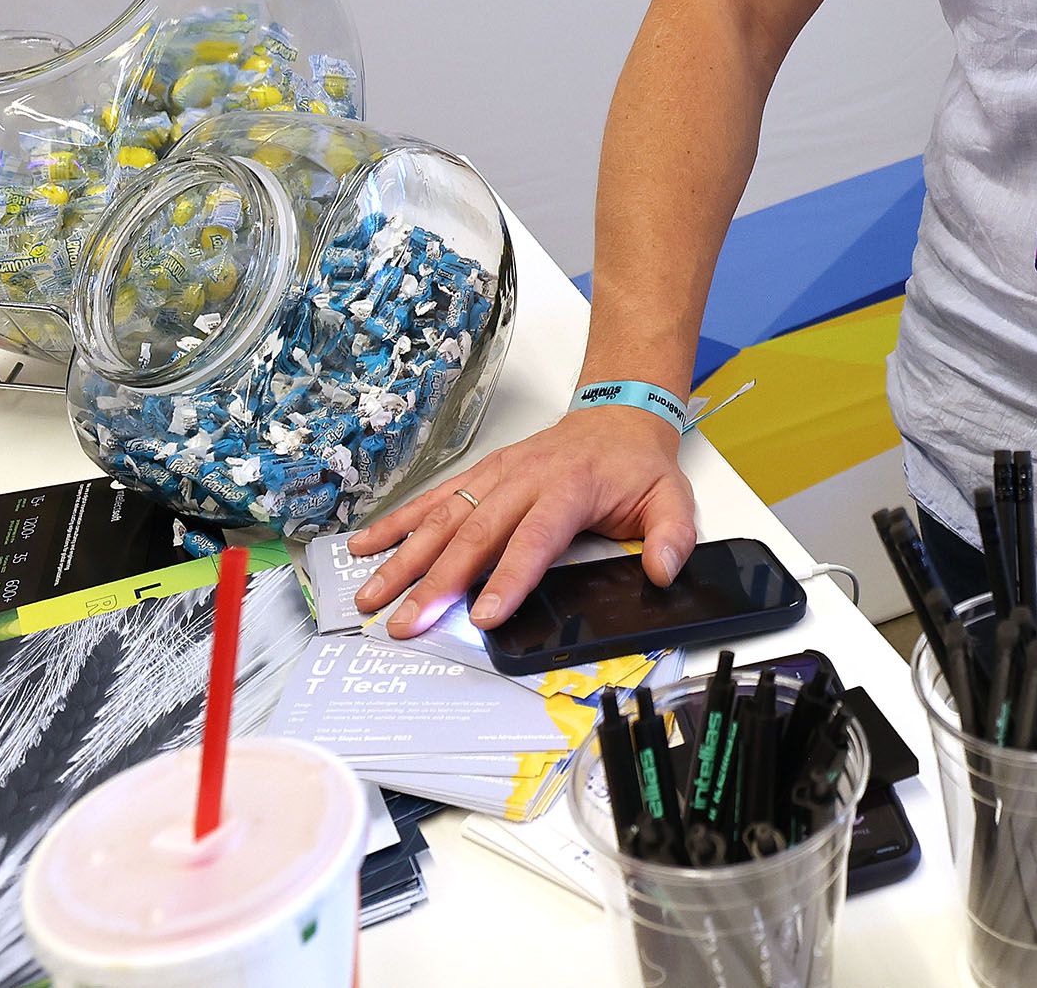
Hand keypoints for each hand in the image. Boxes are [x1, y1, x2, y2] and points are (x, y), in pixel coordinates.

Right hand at [346, 406, 696, 637]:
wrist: (619, 414)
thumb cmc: (636, 464)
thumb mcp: (672, 497)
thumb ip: (672, 536)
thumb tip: (665, 572)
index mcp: (570, 487)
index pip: (536, 536)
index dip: (510, 576)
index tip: (486, 616)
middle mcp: (525, 479)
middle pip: (476, 533)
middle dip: (437, 582)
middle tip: (407, 622)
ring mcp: (496, 475)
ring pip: (444, 517)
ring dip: (404, 557)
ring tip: (371, 593)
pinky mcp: (480, 474)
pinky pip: (435, 498)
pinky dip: (398, 521)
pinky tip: (365, 544)